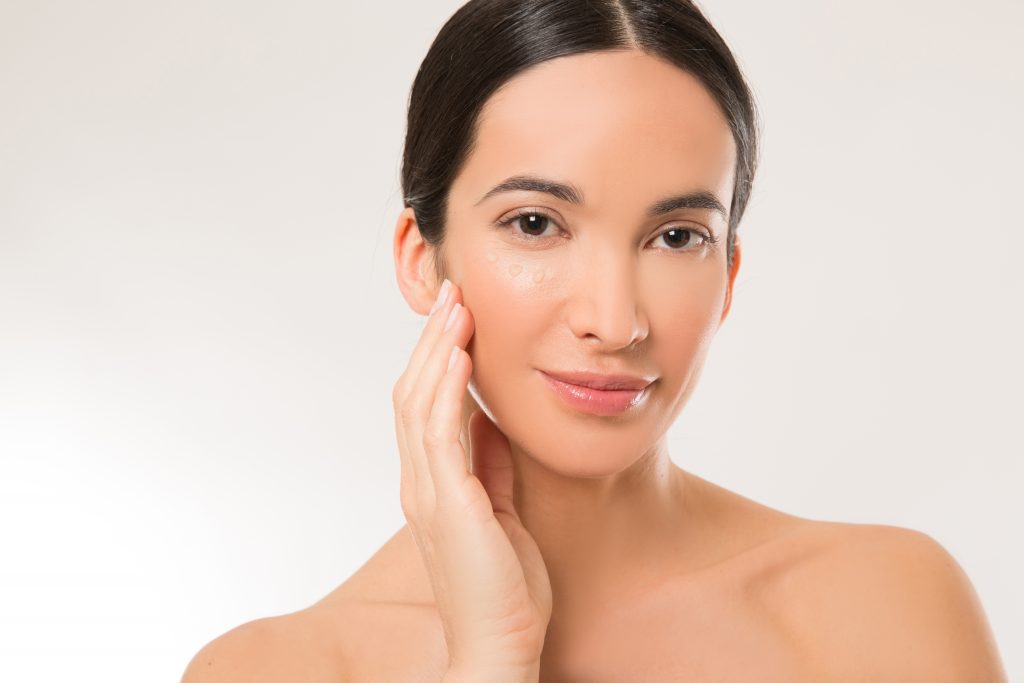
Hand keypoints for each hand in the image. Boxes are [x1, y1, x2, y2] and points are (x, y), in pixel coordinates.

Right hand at [392, 278, 552, 674]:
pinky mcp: (448, 505)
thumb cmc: (505, 588)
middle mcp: (420, 484)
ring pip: (418, 405)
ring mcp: (428, 494)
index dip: (435, 360)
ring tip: (455, 309)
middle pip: (413, 395)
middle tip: (453, 295)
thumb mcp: (502, 511)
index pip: (424, 407)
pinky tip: (458, 355)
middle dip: (432, 342)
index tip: (457, 319)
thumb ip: (491, 467)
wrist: (501, 646)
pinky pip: (439, 434)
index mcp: (432, 485)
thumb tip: (492, 422)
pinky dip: (445, 390)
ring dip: (436, 353)